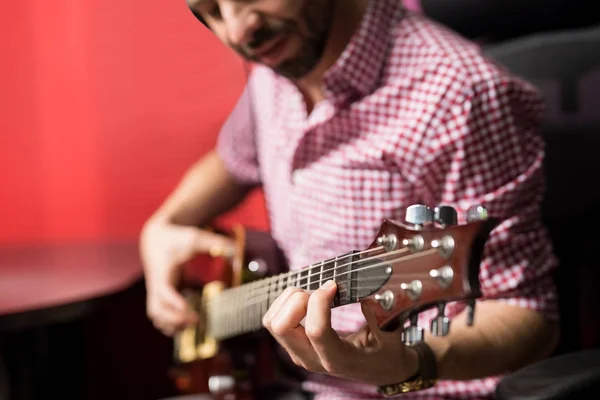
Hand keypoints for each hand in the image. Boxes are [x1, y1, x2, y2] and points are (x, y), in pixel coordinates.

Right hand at [140, 219, 233, 335]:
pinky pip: (159, 316)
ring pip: (156, 316)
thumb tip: (236, 249)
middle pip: (156, 309)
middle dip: (174, 319)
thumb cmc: (176, 239)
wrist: (155, 240)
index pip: (164, 290)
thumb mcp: (195, 237)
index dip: (174, 302)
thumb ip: (215, 242)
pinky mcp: (159, 297)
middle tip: (197, 321)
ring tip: (194, 325)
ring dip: (172, 325)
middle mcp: (156, 285)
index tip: (188, 309)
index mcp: (163, 271)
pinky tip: (187, 325)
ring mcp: (155, 293)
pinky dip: (170, 324)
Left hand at [262, 280, 418, 385]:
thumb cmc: (385, 350)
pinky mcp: (293, 345)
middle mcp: (312, 358)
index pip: (316, 331)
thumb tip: (368, 295)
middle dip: (298, 300)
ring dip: (288, 300)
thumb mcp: (391, 334)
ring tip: (312, 293)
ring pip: (273, 322)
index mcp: (338, 359)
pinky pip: (273, 320)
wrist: (379, 367)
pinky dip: (284, 303)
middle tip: (320, 290)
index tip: (334, 285)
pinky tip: (305, 298)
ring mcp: (299, 352)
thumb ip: (380, 316)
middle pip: (282, 327)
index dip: (320, 301)